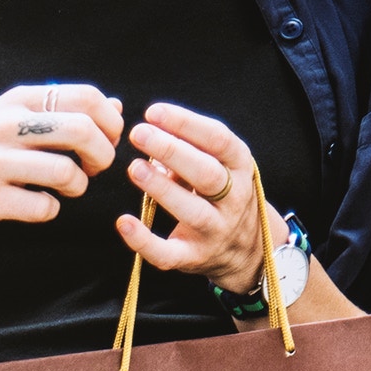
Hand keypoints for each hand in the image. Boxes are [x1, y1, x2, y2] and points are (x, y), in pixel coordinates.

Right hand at [0, 82, 118, 240]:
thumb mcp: (11, 118)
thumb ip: (61, 111)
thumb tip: (115, 106)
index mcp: (16, 100)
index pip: (86, 98)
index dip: (109, 123)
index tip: (107, 141)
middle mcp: (4, 124)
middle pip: (82, 131)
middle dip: (102, 155)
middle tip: (95, 169)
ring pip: (66, 172)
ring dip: (78, 186)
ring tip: (67, 189)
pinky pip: (43, 207)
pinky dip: (50, 210)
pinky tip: (37, 205)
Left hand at [117, 101, 270, 296]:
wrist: (247, 248)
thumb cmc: (223, 195)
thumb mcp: (219, 166)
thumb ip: (189, 150)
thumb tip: (151, 134)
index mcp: (240, 167)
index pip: (218, 140)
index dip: (186, 124)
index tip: (154, 112)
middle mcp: (234, 199)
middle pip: (206, 172)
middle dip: (172, 150)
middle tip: (139, 133)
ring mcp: (216, 230)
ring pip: (191, 210)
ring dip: (162, 188)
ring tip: (134, 168)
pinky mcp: (194, 258)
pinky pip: (168, 253)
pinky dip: (144, 240)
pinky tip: (123, 223)